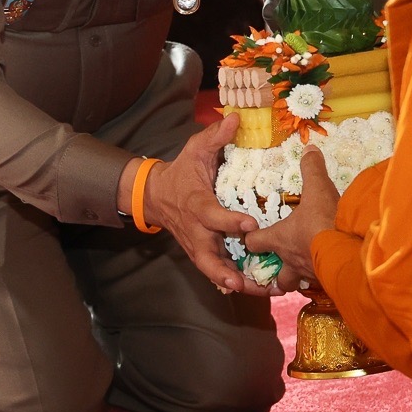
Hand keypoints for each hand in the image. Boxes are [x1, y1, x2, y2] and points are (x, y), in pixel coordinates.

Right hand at [140, 114, 272, 294]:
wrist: (155, 195)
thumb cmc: (181, 172)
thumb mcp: (194, 150)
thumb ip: (215, 137)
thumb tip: (236, 119)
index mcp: (196, 205)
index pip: (212, 215)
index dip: (230, 221)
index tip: (250, 225)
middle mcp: (196, 230)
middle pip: (206, 256)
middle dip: (223, 270)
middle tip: (242, 281)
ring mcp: (197, 245)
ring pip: (211, 269)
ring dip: (231, 282)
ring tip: (257, 292)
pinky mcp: (201, 252)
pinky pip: (214, 270)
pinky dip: (228, 282)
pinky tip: (251, 291)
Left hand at [244, 145, 338, 290]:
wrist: (351, 251)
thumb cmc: (325, 221)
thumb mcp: (318, 189)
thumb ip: (311, 169)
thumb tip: (309, 149)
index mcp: (280, 238)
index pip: (253, 242)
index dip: (251, 238)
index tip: (253, 234)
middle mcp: (290, 260)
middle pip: (274, 274)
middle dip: (276, 269)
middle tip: (281, 260)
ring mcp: (308, 274)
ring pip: (295, 283)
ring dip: (298, 276)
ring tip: (306, 267)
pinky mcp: (327, 282)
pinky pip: (318, 283)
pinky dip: (320, 277)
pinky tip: (328, 269)